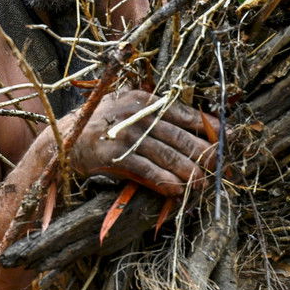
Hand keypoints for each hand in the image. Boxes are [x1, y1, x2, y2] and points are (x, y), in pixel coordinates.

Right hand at [66, 89, 216, 196]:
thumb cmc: (101, 125)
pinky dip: (164, 181)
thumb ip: (155, 115)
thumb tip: (194, 128)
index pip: (184, 112)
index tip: (225, 139)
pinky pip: (146, 171)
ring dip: (189, 171)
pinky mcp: (114, 156)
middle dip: (204, 152)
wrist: (63, 139)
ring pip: (167, 154)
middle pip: (180, 135)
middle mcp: (137, 114)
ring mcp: (125, 135)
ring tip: (203, 183)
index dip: (207, 127)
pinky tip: (177, 190)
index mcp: (144, 99)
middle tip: (219, 166)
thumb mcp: (127, 109)